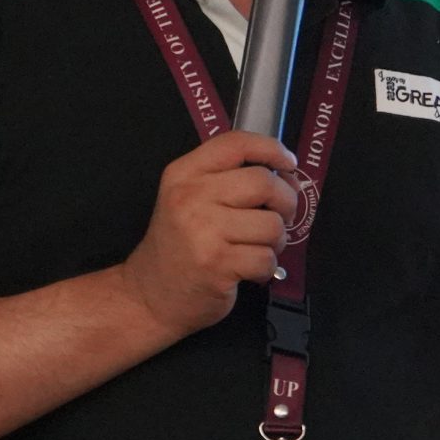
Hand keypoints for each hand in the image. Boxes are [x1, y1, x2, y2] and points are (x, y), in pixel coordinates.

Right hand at [118, 131, 299, 338]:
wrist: (150, 296)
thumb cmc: (179, 247)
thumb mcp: (189, 200)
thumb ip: (228, 180)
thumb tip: (286, 175)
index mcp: (184, 173)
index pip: (236, 144)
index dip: (272, 149)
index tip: (289, 164)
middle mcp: (191, 196)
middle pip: (263, 182)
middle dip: (285, 202)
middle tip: (278, 218)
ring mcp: (203, 231)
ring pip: (272, 224)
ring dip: (275, 240)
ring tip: (257, 248)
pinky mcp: (216, 264)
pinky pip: (266, 258)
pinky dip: (266, 268)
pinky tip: (248, 270)